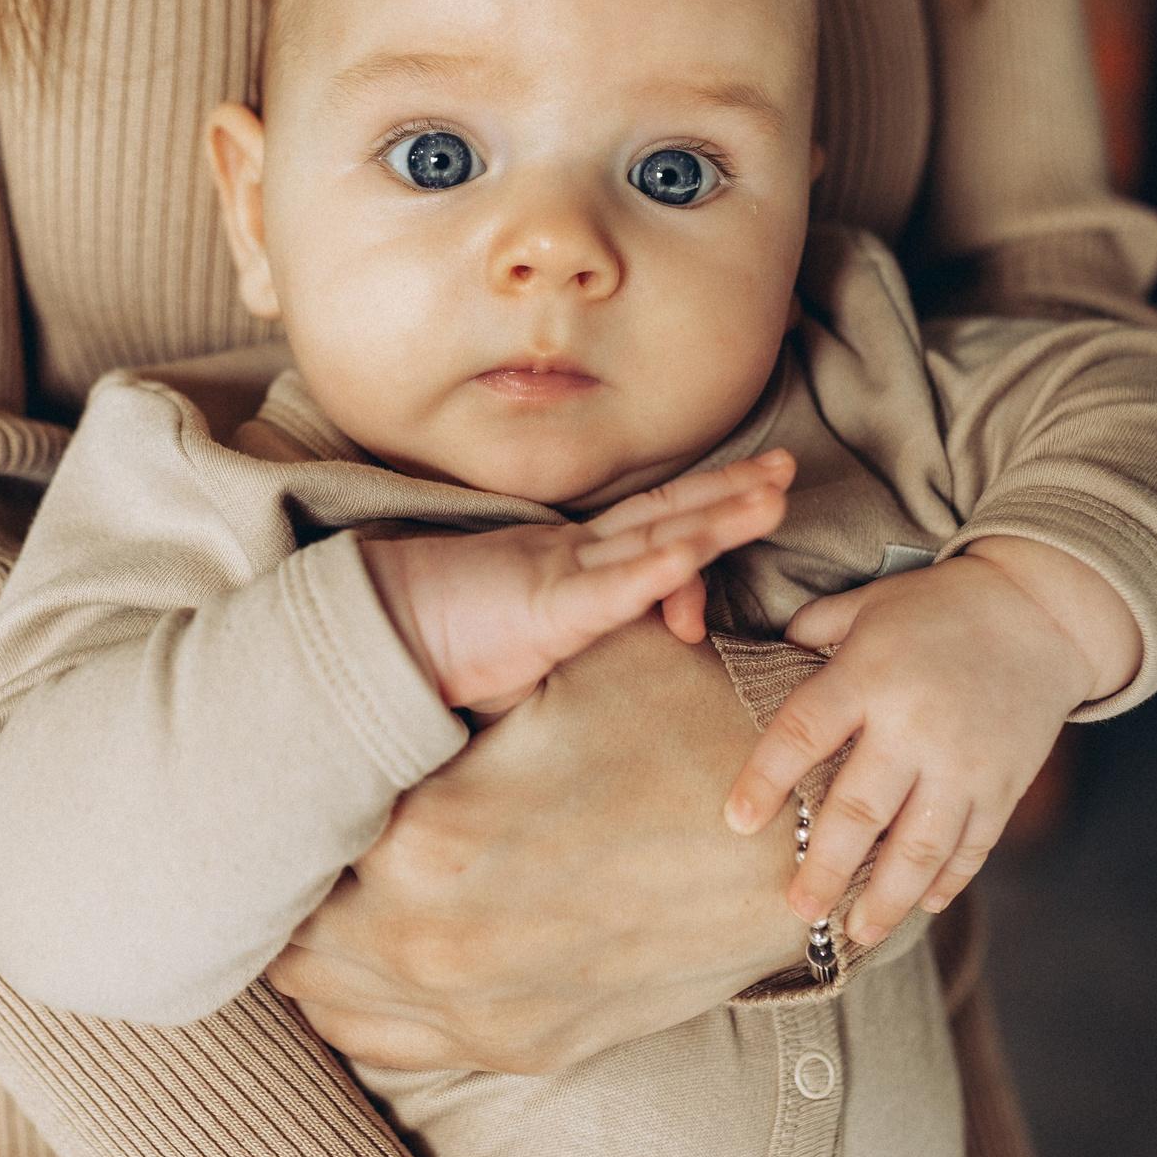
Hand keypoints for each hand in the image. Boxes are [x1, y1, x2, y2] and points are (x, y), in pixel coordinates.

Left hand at [266, 611, 806, 1073]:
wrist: (792, 846)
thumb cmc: (683, 733)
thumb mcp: (571, 669)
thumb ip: (460, 676)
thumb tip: (371, 669)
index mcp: (430, 836)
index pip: (303, 815)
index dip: (296, 779)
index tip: (296, 752)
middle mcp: (433, 941)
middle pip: (294, 916)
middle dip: (292, 864)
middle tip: (295, 814)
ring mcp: (472, 1009)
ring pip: (320, 992)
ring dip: (308, 939)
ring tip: (317, 880)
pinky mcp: (511, 1048)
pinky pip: (382, 1043)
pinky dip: (355, 1000)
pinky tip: (359, 949)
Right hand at [361, 451, 793, 715]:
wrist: (371, 640)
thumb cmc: (432, 649)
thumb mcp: (513, 660)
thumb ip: (551, 657)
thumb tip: (583, 687)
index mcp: (565, 568)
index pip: (648, 537)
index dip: (703, 523)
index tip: (755, 508)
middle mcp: (569, 558)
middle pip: (664, 516)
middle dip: (730, 492)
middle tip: (785, 469)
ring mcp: (558, 574)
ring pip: (652, 536)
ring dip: (718, 514)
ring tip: (774, 493)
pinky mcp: (544, 605)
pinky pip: (612, 584)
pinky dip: (659, 564)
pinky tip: (701, 544)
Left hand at [723, 537, 1135, 946]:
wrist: (1041, 611)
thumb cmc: (938, 607)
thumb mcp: (867, 604)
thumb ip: (811, 632)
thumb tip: (761, 657)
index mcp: (868, 676)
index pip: (803, 733)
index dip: (765, 779)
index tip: (736, 822)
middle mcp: (914, 726)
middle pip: (860, 810)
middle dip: (825, 867)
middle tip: (797, 907)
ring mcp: (964, 763)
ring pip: (919, 847)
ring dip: (885, 897)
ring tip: (855, 930)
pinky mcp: (1004, 785)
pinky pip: (972, 847)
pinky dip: (947, 881)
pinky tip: (920, 905)